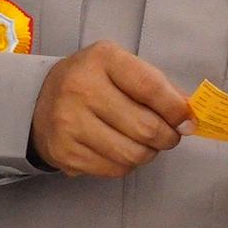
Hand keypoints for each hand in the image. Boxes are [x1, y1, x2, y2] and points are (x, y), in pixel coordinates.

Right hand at [30, 41, 188, 176]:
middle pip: (145, 127)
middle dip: (168, 137)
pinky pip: (114, 169)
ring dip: (149, 153)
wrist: (39, 101)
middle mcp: (81, 88)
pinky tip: (121, 150)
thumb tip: (188, 117)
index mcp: (102, 59)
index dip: (176, 109)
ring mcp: (69, 122)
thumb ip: (157, 87)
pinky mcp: (64, 151)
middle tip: (170, 136)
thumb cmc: (93, 82)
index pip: (151, 87)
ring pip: (132, 154)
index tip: (187, 120)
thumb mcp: (122, 68)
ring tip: (146, 144)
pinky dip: (127, 164)